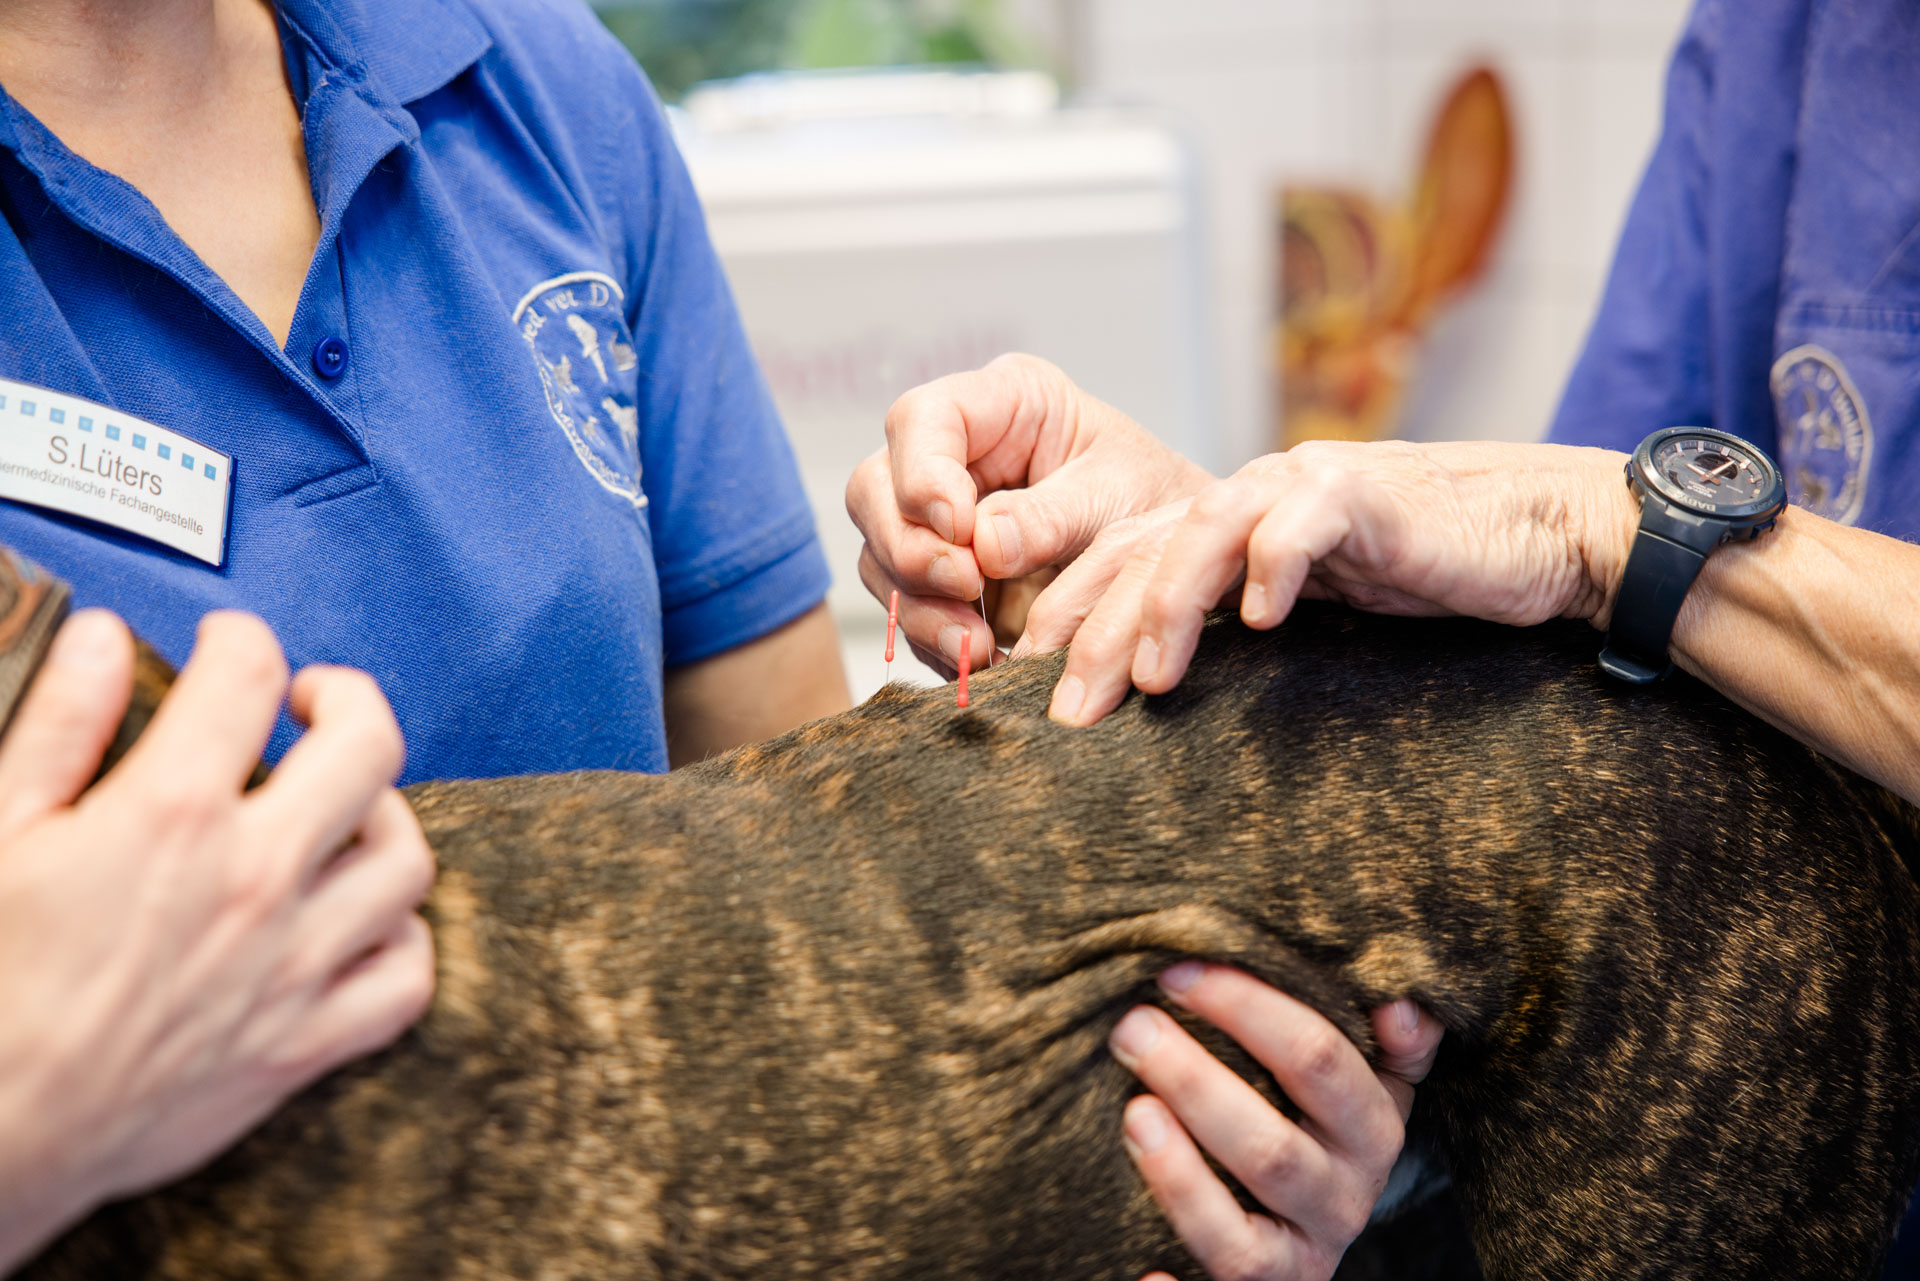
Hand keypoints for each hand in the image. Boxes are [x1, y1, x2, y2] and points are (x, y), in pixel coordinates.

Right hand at [0, 610, 435, 1270]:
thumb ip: (60, 726)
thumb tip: (104, 637)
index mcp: (172, 815)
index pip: (248, 678)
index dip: (240, 641)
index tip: (226, 648)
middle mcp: (256, 879)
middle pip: (369, 748)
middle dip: (346, 701)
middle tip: (311, 704)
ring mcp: (294, 964)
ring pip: (405, 859)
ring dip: (382, 818)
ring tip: (339, 810)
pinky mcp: (307, 1044)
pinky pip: (408, 977)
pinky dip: (400, 941)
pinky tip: (361, 920)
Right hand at [846, 353, 1212, 672]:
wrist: (1181, 562)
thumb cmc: (1157, 500)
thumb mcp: (1119, 496)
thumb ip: (1051, 517)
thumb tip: (982, 544)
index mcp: (1000, 404)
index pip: (921, 419)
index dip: (922, 474)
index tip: (959, 529)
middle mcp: (954, 457)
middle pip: (875, 490)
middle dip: (909, 547)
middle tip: (964, 587)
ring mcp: (938, 521)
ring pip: (881, 558)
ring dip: (921, 608)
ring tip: (977, 646)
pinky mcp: (942, 581)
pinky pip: (909, 612)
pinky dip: (936, 641)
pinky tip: (978, 660)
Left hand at [1047, 439, 1637, 724]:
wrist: (1532, 533)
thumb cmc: (1418, 578)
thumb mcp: (1309, 613)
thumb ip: (1236, 634)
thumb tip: (1153, 701)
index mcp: (1223, 523)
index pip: (1121, 564)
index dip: (1068, 621)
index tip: (1029, 697)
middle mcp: (1249, 495)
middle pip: (1143, 553)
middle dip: (1095, 632)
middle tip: (1067, 714)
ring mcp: (1304, 484)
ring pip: (1205, 530)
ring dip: (1168, 605)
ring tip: (1149, 678)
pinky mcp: (1367, 493)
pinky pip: (1306, 519)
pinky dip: (1277, 565)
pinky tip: (1261, 620)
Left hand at [1109, 964, 1445, 1280]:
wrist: (1318, 1217)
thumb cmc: (1323, 1117)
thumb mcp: (1372, 1075)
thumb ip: (1396, 1041)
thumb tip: (1402, 1007)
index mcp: (1374, 1132)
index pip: (1318, 1061)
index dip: (1247, 1010)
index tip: (1178, 972)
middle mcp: (1342, 1203)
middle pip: (1272, 1150)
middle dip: (1196, 1083)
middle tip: (1131, 1029)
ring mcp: (1298, 1259)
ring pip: (1238, 1238)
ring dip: (1181, 1180)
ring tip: (1132, 1114)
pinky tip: (1142, 1272)